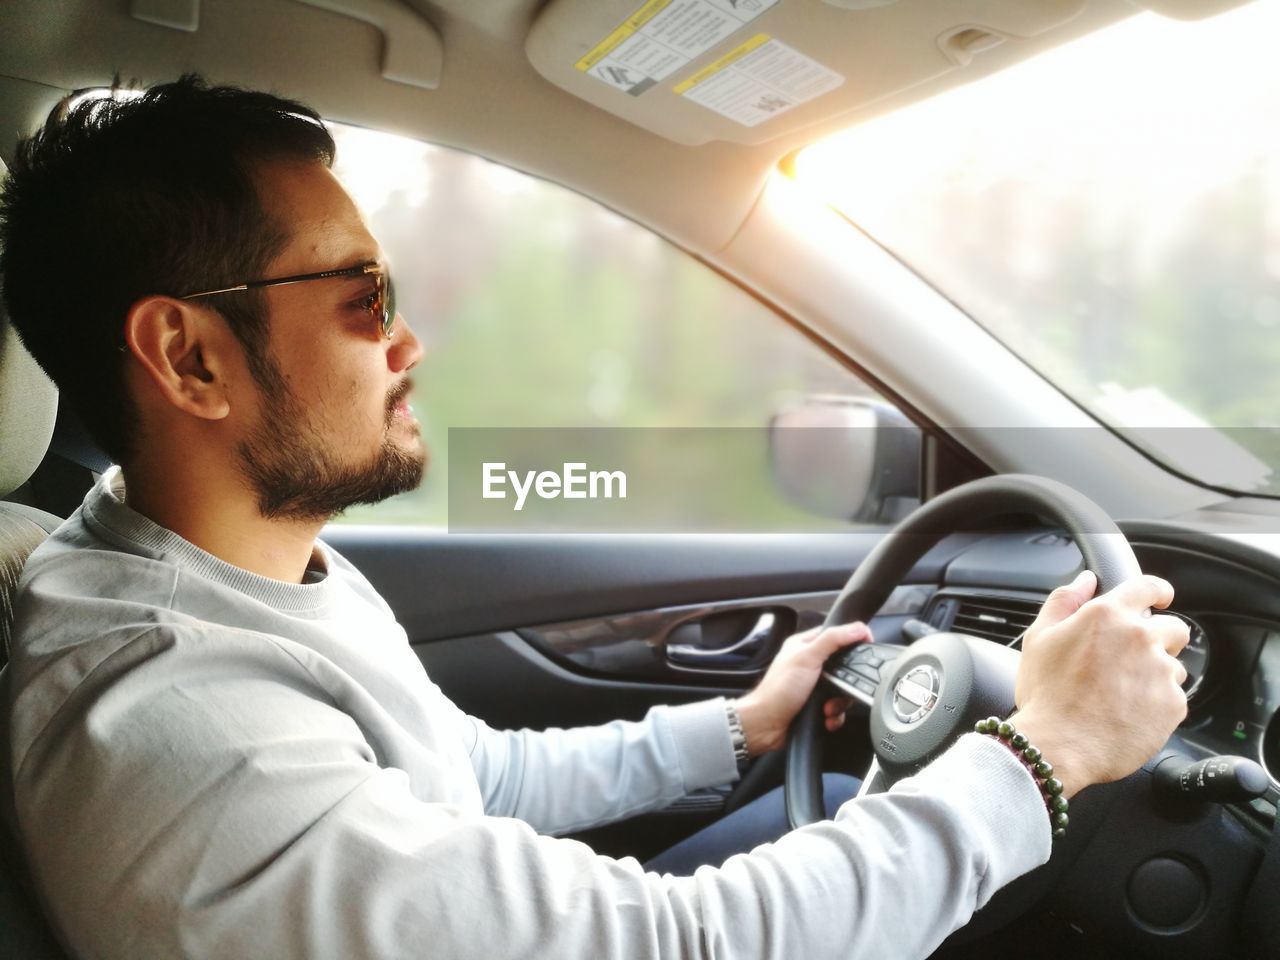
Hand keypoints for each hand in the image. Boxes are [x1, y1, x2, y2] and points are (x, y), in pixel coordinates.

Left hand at [735, 622, 871, 755]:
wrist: (766, 725)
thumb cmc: (778, 690)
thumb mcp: (807, 658)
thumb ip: (832, 640)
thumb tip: (857, 628)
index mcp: (804, 646)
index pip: (835, 634)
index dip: (853, 638)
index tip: (868, 645)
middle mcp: (809, 664)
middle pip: (844, 666)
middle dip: (845, 682)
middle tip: (839, 688)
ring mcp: (813, 686)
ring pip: (843, 690)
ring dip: (838, 703)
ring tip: (827, 708)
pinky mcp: (816, 704)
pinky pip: (837, 709)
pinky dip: (834, 716)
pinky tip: (825, 718)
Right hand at [1011, 569, 1189, 798]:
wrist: (1059, 745)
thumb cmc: (1046, 694)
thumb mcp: (1039, 638)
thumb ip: (1064, 601)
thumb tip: (1086, 581)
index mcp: (1107, 615)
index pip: (1149, 587)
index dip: (1158, 591)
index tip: (1160, 600)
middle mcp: (1140, 637)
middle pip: (1173, 627)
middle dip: (1158, 638)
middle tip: (1130, 660)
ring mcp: (1161, 671)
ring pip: (1174, 665)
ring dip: (1156, 674)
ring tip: (1124, 694)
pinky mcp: (1174, 703)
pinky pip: (1174, 697)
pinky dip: (1157, 703)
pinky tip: (1129, 713)